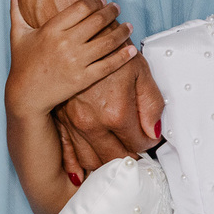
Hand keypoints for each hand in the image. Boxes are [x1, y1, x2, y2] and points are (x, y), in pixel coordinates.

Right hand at [5, 0, 136, 118]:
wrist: (26, 95)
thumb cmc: (22, 64)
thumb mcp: (17, 36)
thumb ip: (16, 12)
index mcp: (51, 30)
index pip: (81, 8)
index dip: (95, 2)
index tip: (101, 0)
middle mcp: (65, 43)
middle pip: (97, 21)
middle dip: (111, 12)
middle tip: (116, 9)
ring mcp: (75, 62)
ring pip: (106, 42)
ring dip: (121, 32)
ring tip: (128, 26)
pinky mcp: (83, 79)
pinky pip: (108, 65)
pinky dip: (122, 56)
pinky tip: (131, 50)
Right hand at [55, 52, 162, 180]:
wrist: (77, 35)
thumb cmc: (110, 48)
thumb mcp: (140, 70)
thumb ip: (151, 104)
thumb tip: (153, 134)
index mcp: (115, 112)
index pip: (139, 144)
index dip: (148, 142)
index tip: (149, 137)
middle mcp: (92, 123)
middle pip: (116, 157)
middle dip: (130, 158)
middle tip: (136, 153)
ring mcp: (73, 125)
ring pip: (93, 160)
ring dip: (106, 166)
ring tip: (117, 164)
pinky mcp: (60, 122)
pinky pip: (68, 153)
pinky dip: (76, 168)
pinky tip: (82, 178)